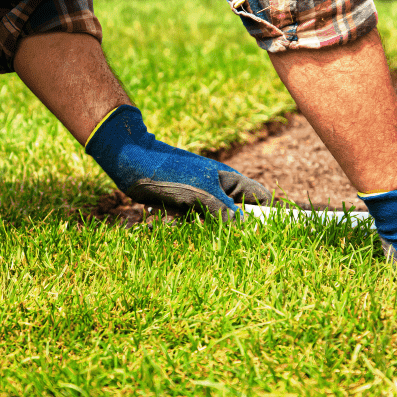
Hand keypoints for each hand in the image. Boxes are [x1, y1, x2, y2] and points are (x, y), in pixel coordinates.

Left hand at [84, 106, 271, 216]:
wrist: (134, 164)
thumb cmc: (171, 173)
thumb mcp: (202, 194)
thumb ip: (225, 212)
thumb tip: (241, 228)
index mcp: (231, 181)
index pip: (260, 198)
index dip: (262, 215)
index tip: (254, 233)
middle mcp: (219, 190)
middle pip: (232, 218)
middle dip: (217, 226)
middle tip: (200, 221)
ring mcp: (201, 198)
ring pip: (208, 225)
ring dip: (191, 225)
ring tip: (173, 215)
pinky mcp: (183, 206)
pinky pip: (188, 224)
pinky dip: (176, 223)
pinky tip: (162, 215)